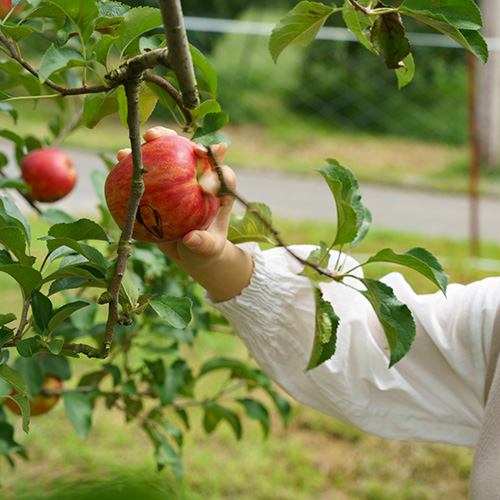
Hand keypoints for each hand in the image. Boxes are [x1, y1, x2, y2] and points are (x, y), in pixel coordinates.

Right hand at [117, 126, 233, 267]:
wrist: (190, 251)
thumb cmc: (205, 249)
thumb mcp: (209, 249)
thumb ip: (204, 244)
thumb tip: (191, 239)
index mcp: (221, 188)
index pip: (221, 172)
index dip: (213, 166)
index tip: (201, 183)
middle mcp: (203, 176)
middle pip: (194, 150)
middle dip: (181, 140)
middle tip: (163, 139)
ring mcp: (182, 177)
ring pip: (172, 150)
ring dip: (158, 139)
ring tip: (143, 138)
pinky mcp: (164, 182)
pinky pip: (151, 166)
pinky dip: (137, 159)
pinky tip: (121, 157)